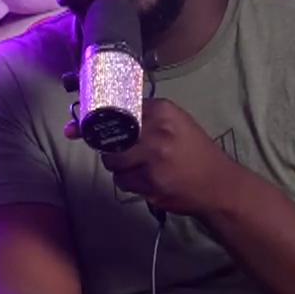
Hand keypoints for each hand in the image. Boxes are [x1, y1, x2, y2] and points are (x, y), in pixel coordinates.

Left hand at [69, 97, 232, 216]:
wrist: (219, 184)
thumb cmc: (194, 151)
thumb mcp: (174, 123)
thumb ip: (143, 117)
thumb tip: (95, 119)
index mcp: (163, 110)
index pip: (116, 109)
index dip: (94, 118)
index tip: (75, 126)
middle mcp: (157, 130)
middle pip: (110, 138)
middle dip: (108, 148)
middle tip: (120, 153)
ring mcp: (154, 157)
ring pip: (113, 162)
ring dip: (120, 168)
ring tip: (140, 168)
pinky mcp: (152, 182)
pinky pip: (123, 182)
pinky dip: (130, 183)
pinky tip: (148, 181)